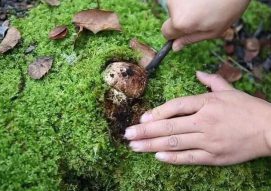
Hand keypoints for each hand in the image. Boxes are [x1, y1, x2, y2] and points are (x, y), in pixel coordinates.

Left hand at [124, 72, 270, 165]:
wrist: (270, 129)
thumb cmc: (248, 109)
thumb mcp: (229, 91)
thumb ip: (211, 80)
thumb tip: (197, 72)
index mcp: (207, 103)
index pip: (176, 106)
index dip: (156, 112)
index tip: (141, 118)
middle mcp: (204, 121)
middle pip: (169, 126)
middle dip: (145, 131)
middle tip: (127, 134)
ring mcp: (209, 140)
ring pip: (175, 142)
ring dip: (152, 145)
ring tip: (134, 146)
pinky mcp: (214, 156)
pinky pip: (190, 157)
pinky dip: (173, 158)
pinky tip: (157, 157)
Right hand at [162, 0, 249, 50]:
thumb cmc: (229, 6)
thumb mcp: (213, 30)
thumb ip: (191, 39)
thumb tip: (175, 47)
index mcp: (181, 22)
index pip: (166, 32)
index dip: (175, 34)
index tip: (185, 32)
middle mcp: (173, 6)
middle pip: (172, 18)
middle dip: (184, 18)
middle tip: (204, 15)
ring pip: (178, 6)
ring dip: (189, 7)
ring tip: (207, 3)